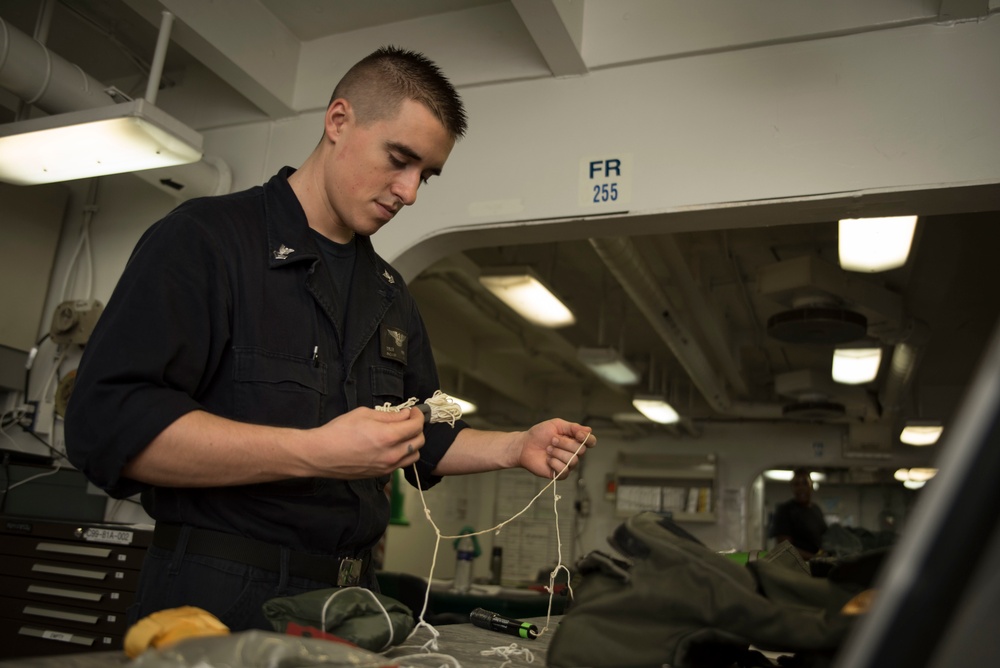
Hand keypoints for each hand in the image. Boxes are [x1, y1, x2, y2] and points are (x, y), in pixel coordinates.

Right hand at [305, 406, 425, 478]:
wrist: (321, 454)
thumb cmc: (339, 430)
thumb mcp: (364, 414)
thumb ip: (389, 416)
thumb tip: (405, 415)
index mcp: (388, 436)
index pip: (416, 426)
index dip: (418, 416)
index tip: (414, 411)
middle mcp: (391, 455)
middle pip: (419, 442)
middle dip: (417, 429)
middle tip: (408, 421)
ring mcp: (387, 467)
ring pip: (414, 456)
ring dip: (413, 444)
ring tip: (402, 435)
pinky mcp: (380, 475)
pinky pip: (400, 465)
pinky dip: (402, 455)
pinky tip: (391, 447)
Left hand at [516, 419, 595, 479]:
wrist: (524, 445)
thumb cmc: (539, 434)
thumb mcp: (556, 425)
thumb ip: (572, 427)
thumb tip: (589, 430)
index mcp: (574, 440)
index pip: (591, 441)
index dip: (587, 439)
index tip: (578, 434)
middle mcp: (573, 452)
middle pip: (581, 450)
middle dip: (565, 444)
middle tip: (552, 440)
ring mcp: (567, 464)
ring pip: (573, 460)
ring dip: (557, 453)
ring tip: (548, 449)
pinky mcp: (559, 474)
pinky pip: (564, 470)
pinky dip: (554, 463)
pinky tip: (547, 460)